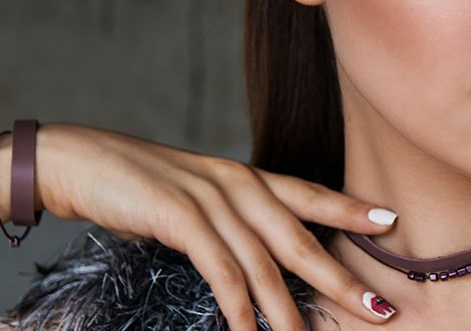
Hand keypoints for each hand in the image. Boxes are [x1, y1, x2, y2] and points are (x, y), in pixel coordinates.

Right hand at [32, 122, 399, 330]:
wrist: (79, 160)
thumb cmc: (136, 184)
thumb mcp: (195, 196)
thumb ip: (230, 218)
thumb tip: (260, 253)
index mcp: (244, 175)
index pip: (308, 193)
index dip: (350, 208)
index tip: (391, 222)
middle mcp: (237, 183)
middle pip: (300, 237)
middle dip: (341, 278)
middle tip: (379, 309)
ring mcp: (210, 198)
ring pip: (264, 263)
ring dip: (289, 310)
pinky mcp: (180, 216)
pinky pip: (220, 270)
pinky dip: (238, 306)